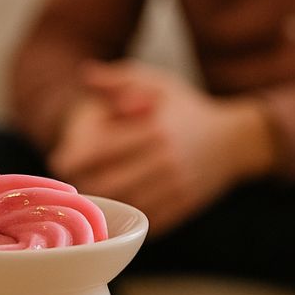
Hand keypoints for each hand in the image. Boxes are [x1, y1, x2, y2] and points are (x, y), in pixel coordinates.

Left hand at [50, 61, 275, 235]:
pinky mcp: (182, 207)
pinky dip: (125, 217)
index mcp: (154, 129)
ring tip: (84, 197)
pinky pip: (144, 219)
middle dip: (83, 185)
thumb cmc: (186, 109)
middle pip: (108, 183)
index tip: (58, 161)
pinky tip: (111, 211)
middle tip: (67, 183)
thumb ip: (119, 80)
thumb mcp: (157, 84)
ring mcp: (176, 186)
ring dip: (100, 203)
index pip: (102, 150)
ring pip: (124, 204)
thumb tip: (84, 75)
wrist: (235, 141)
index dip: (74, 159)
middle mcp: (166, 160)